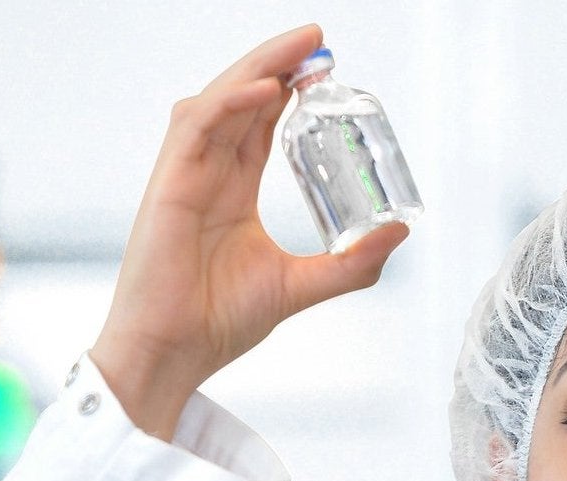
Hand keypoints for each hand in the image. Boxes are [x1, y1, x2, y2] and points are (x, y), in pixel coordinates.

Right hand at [89, 23, 408, 438]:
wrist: (175, 355)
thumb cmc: (217, 323)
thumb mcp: (301, 286)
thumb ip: (350, 264)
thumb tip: (399, 235)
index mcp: (230, 192)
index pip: (259, 124)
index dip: (288, 91)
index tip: (326, 70)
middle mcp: (205, 175)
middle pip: (239, 101)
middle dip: (277, 65)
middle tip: (318, 40)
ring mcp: (183, 177)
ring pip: (218, 102)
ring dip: (256, 70)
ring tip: (299, 49)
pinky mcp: (167, 188)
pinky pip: (197, 130)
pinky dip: (231, 104)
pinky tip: (268, 90)